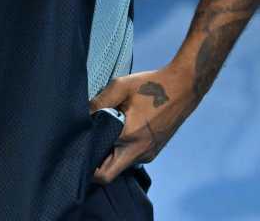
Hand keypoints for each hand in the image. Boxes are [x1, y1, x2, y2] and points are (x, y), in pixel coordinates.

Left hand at [88, 65, 196, 183]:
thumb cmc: (150, 86)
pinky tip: (116, 132)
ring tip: (100, 134)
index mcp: (129, 138)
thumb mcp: (119, 87)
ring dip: (109, 155)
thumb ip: (97, 103)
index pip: (103, 170)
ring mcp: (149, 153)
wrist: (183, 87)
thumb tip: (81, 117)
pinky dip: (120, 150)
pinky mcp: (154, 150)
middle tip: (84, 145)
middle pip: (110, 173)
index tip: (76, 152)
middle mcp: (139, 152)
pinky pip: (131, 157)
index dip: (87, 165)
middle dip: (95, 164)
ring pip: (121, 165)